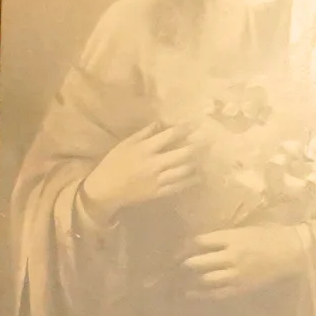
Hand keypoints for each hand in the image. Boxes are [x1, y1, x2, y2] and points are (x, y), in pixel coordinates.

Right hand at [82, 125, 197, 212]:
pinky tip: (198, 176)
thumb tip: (160, 123)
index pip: (170, 136)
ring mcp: (158, 179)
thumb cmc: (113, 163)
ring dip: (197, 163)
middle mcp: (154, 163)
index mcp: (145, 149)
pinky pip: (179, 186)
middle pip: (183, 154)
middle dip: (198, 146)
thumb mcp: (125, 144)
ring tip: (206, 157)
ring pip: (184, 170)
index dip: (185, 129)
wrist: (106, 190)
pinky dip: (190, 180)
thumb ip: (143, 134)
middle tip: (210, 141)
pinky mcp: (159, 192)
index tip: (196, 125)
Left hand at [185, 224, 299, 297]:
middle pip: (199, 261)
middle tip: (180, 263)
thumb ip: (226, 236)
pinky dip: (203, 294)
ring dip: (193, 279)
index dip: (189, 244)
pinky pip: (218, 293)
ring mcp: (236, 274)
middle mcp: (232, 256)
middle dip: (186, 262)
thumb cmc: (272, 235)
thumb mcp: (247, 228)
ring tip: (183, 279)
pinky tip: (193, 293)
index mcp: (233, 238)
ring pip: (206, 279)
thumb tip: (203, 241)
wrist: (294, 252)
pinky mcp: (242, 288)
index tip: (183, 246)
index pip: (201, 241)